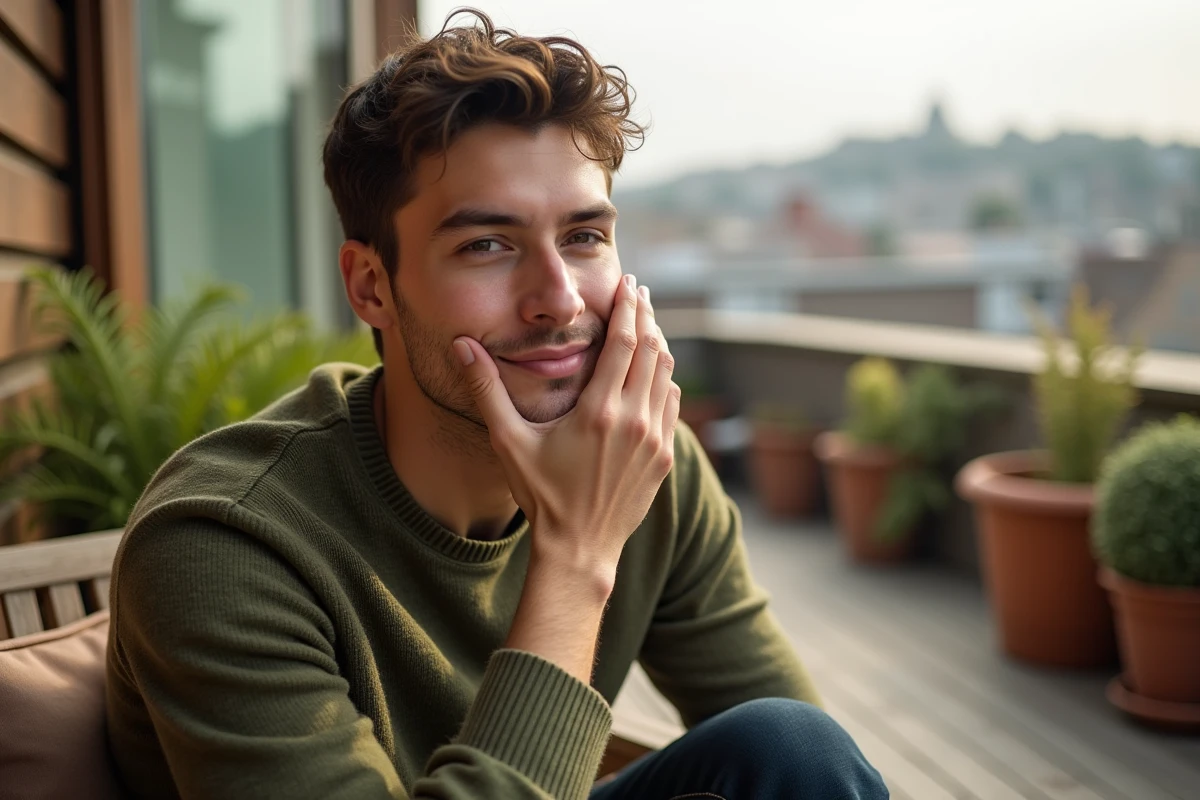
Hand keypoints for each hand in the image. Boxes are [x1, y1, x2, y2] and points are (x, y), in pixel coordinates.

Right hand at [453, 274, 679, 577]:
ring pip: (667, 375)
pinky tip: (652, 373)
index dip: (629, 308)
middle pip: (653, 350)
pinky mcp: (664, 457)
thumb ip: (487, 390)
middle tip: (640, 293)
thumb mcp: (509, 442)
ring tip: (646, 325)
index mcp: (601, 411)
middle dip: (647, 316)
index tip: (629, 284)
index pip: (625, 342)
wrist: (579, 549)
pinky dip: (664, 380)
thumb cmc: (541, 496)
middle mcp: (635, 421)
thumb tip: (461, 346)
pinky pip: (671, 404)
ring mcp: (655, 440)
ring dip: (658, 345)